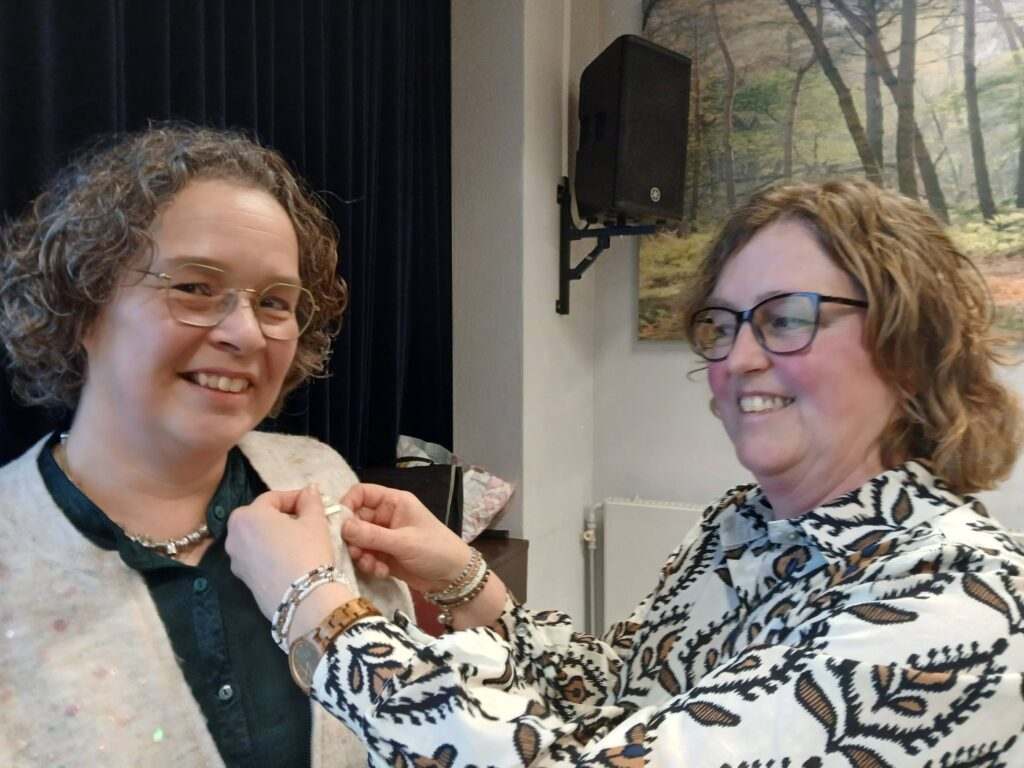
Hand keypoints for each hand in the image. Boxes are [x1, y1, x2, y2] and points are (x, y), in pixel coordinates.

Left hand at [226, 485, 335, 620]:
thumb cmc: (307, 552)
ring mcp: (235, 559)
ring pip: (257, 538)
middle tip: (306, 521)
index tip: (313, 503)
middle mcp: (233, 535)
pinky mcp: (242, 579)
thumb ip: (310, 502)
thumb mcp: (315, 522)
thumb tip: (310, 491)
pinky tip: (290, 559)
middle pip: (260, 517)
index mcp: (247, 515)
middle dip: (283, 516)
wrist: (303, 600)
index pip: (273, 498)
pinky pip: (256, 557)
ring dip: (275, 535)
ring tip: (299, 541)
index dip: (296, 498)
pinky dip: (270, 553)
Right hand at [341, 483, 471, 592]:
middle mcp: (386, 517)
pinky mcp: (384, 556)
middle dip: (353, 537)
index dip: (347, 504)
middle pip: (356, 520)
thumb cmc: (435, 550)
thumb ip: (372, 535)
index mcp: (394, 502)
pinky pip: (366, 556)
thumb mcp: (404, 542)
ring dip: (360, 554)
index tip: (339, 523)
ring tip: (370, 565)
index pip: (362, 493)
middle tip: (355, 552)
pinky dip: (369, 565)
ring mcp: (384, 537)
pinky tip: (381, 572)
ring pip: (359, 541)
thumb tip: (342, 527)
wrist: (454, 577)